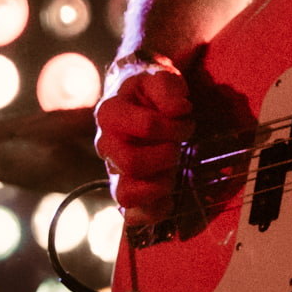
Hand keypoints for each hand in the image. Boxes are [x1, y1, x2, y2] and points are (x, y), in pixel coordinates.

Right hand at [93, 54, 192, 226]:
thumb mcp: (160, 77)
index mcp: (110, 114)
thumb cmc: (150, 91)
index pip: (147, 126)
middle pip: (132, 163)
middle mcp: (106, 145)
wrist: (139, 101)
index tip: (185, 118)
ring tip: (171, 169)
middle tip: (177, 144)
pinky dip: (153, 211)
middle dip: (166, 154)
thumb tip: (177, 110)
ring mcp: (113, 170)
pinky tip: (169, 199)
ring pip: (126, 194)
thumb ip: (167, 89)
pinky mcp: (126, 188)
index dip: (174, 125)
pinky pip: (132, 214)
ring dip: (158, 184)